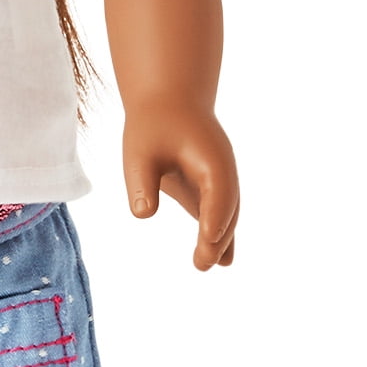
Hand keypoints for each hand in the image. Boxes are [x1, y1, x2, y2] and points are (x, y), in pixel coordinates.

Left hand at [123, 110, 237, 269]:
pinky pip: (220, 214)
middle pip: (227, 208)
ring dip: (220, 240)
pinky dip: (220, 234)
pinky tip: (220, 260)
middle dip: (217, 237)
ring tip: (206, 264)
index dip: (215, 214)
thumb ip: (141, 183)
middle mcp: (224, 171)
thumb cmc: (153, 126)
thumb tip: (143, 214)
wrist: (168, 102)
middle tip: (202, 264)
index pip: (218, 190)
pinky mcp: (210, 188)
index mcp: (211, 158)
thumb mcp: (139, 151)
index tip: (207, 238)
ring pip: (227, 214)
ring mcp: (221, 180)